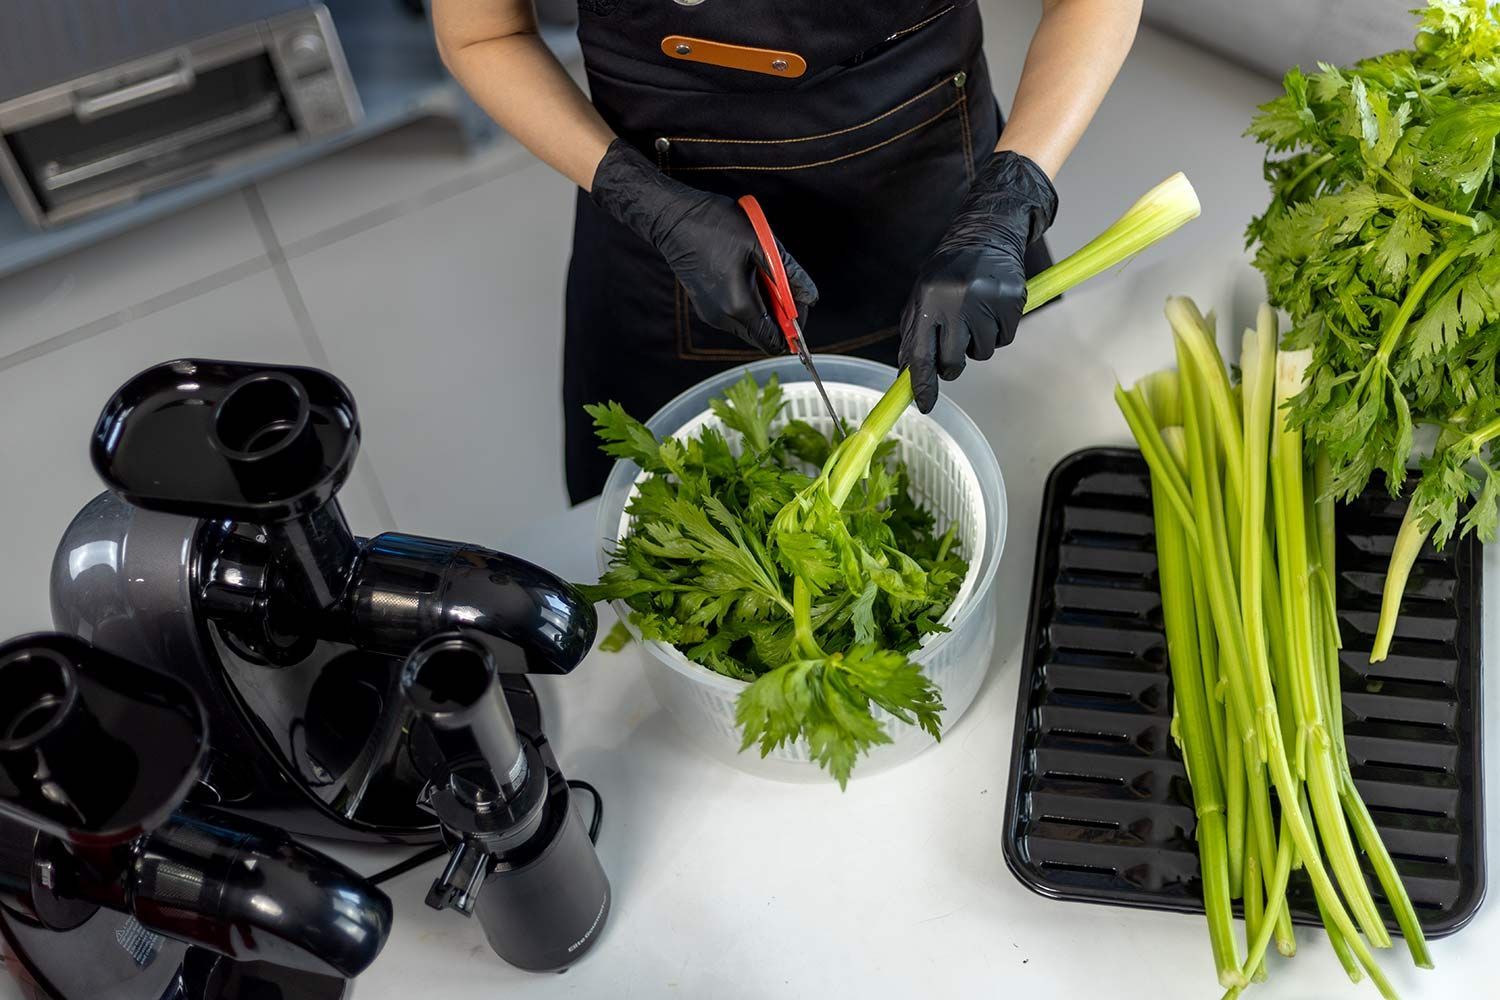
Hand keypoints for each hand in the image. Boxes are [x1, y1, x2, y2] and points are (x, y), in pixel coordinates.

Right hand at [590, 139, 816, 352]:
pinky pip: (735, 317)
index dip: (794, 329)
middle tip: (784, 287)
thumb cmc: (713, 224)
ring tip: (762, 275)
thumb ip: (788, 273)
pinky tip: (746, 276)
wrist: (672, 219)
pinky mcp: (705, 307)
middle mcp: (723, 317)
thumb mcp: (760, 242)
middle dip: (780, 318)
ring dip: (764, 309)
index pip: (774, 340)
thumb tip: (810, 295)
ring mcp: (711, 314)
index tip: (800, 305)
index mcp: (738, 305)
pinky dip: (749, 304)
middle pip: (762, 336)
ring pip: (749, 327)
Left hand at [898, 150, 1057, 412]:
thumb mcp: (922, 295)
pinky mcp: (1013, 300)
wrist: (987, 234)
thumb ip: (914, 334)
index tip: (924, 404)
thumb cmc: (949, 271)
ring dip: (977, 344)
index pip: (922, 353)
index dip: (923, 384)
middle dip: (952, 364)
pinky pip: (1005, 339)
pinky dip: (998, 332)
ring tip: (975, 316)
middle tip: (955, 345)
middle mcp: (957, 300)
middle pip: (953, 361)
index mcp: (929, 299)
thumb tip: (908, 376)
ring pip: (982, 353)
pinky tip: (992, 310)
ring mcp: (988, 299)